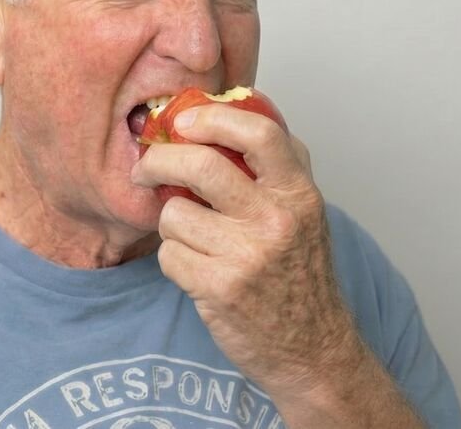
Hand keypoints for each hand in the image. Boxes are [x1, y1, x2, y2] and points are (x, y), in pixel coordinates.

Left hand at [131, 103, 420, 425]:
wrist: (312, 350)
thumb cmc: (300, 275)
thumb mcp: (306, 212)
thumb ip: (277, 165)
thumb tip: (231, 110)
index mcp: (299, 194)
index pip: (258, 132)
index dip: (212, 118)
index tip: (184, 121)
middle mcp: (276, 220)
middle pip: (199, 165)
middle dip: (159, 161)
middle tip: (148, 167)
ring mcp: (247, 256)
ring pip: (174, 213)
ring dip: (172, 224)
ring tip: (193, 237)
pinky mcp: (219, 288)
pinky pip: (169, 254)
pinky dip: (174, 260)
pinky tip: (196, 269)